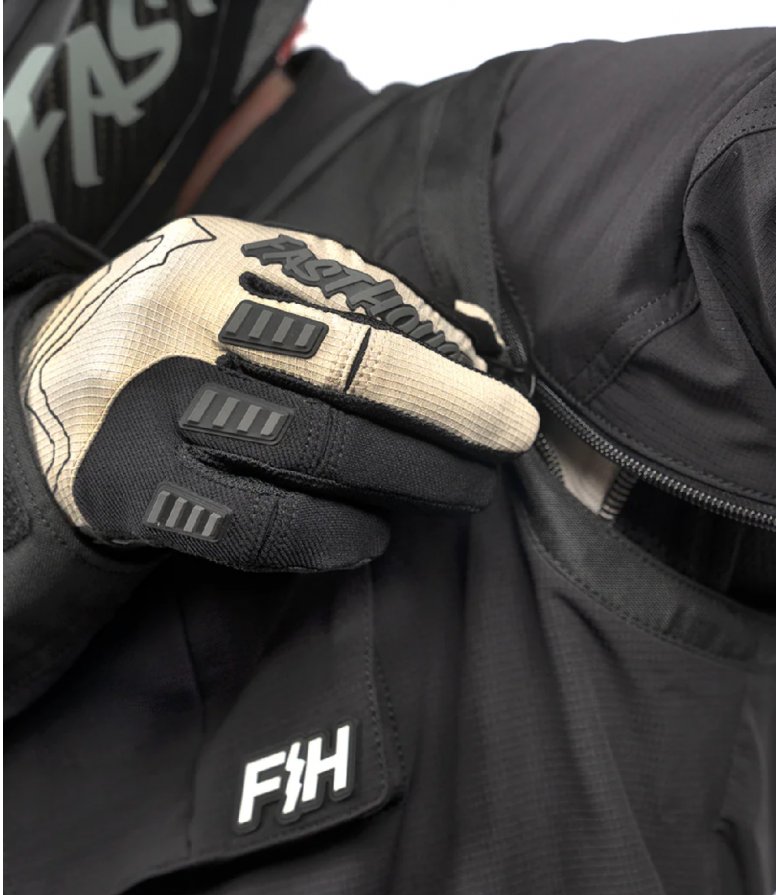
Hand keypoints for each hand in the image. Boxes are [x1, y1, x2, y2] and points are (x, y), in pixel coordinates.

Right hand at [17, 216, 537, 570]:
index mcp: (222, 255)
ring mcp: (151, 404)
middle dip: (449, 411)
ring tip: (461, 492)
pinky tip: (370, 538)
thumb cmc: (177, 334)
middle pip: (347, 369)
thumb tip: (459, 345)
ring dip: (407, 477)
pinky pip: (250, 524)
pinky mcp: (130, 487)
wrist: (42, 381)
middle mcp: (183, 318)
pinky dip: (326, 536)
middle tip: (509, 443)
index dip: (444, 355)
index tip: (504, 393)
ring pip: (309, 447)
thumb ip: (335, 300)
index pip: (361, 304)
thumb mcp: (241, 282)